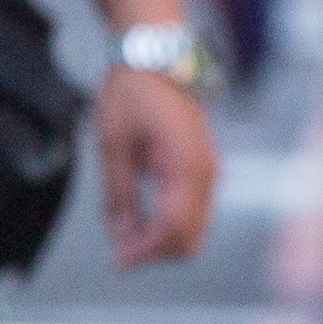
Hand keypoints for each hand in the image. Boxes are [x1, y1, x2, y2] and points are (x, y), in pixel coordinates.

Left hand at [98, 63, 220, 266]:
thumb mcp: (114, 144)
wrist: (155, 61)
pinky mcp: (202, 171)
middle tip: (119, 255)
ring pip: (194, 229)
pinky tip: (140, 223)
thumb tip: (122, 236)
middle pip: (190, 237)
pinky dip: (169, 226)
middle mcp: (207, 174)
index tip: (118, 262)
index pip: (173, 228)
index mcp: (187, 167)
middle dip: (155, 253)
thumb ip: (120, 193)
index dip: (146, 251)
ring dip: (162, 242)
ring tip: (125, 240)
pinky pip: (192, 212)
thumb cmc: (131, 95)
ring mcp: (209, 173)